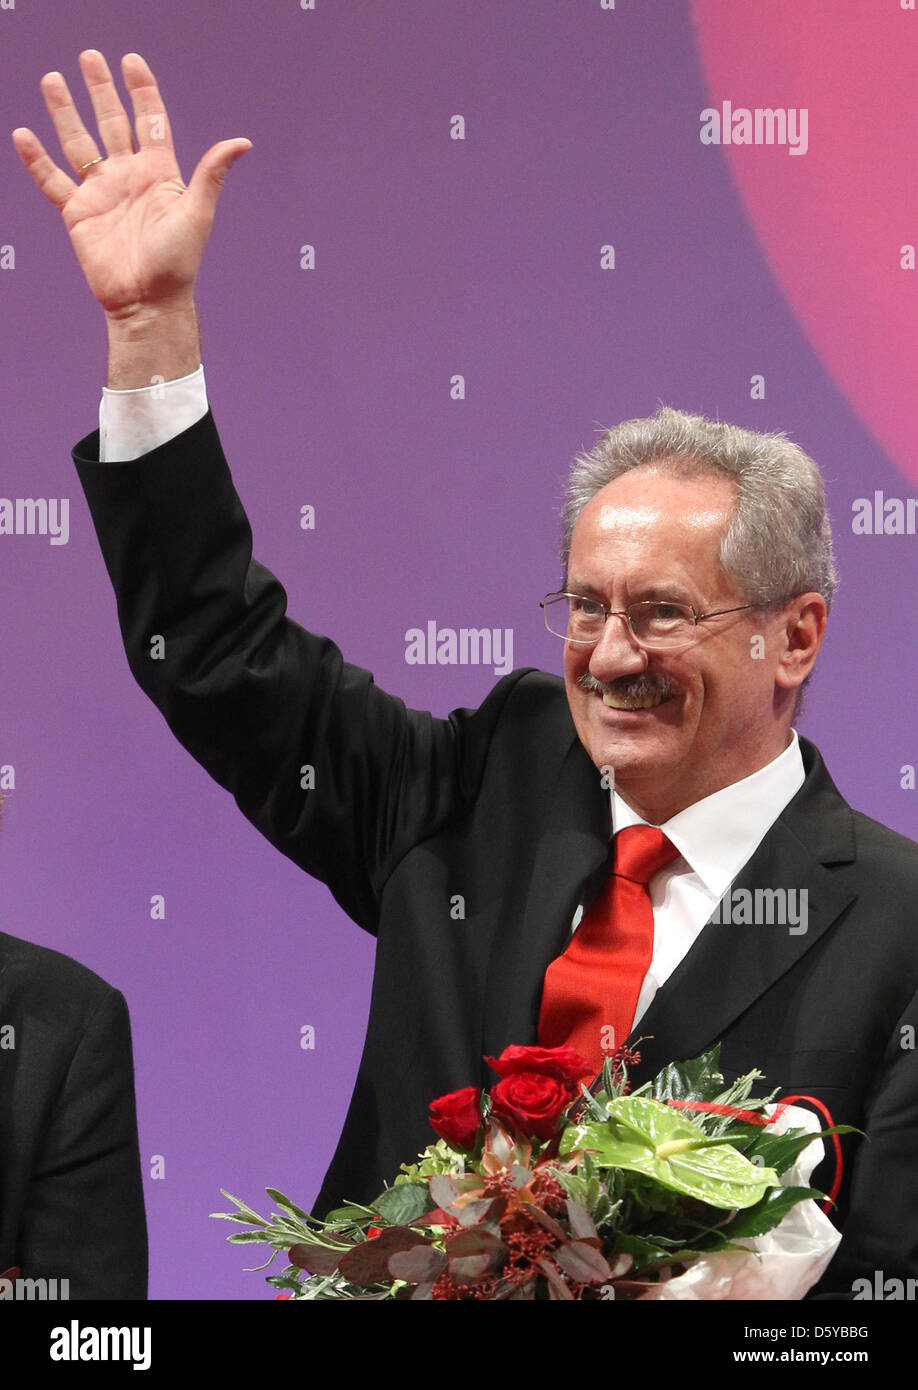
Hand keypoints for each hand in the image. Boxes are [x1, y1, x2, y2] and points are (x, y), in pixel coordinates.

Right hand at [12, 49, 250, 320]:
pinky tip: (24, 134)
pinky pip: (52, 180)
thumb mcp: (197, 213)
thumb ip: (211, 174)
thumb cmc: (178, 263)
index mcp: (158, 172)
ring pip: (78, 142)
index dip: (142, 90)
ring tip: (52, 79)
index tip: (132, 61)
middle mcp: (128, 176)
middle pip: (111, 122)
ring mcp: (101, 192)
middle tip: (90, 56)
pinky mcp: (78, 212)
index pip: (149, 121)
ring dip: (65, 111)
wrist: (148, 301)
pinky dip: (37, 159)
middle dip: (100, 89)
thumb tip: (242, 142)